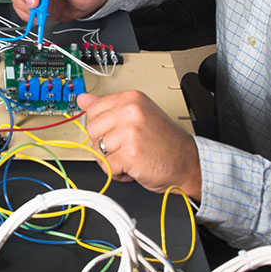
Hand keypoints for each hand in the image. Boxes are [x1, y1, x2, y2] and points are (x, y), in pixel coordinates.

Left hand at [78, 90, 202, 200]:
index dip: (102, 127)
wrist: (188, 162)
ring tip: (131, 157)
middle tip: (125, 147)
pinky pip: (107, 166)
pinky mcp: (130, 153)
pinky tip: (134, 167)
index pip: (93, 109)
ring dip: (111, 160)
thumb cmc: (165, 141)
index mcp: (131, 99)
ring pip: (97, 149)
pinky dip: (118, 172)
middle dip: (104, 144)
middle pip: (92, 129)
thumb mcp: (138, 115)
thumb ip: (109, 107)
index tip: (115, 132)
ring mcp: (130, 132)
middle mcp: (130, 111)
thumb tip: (82, 99)